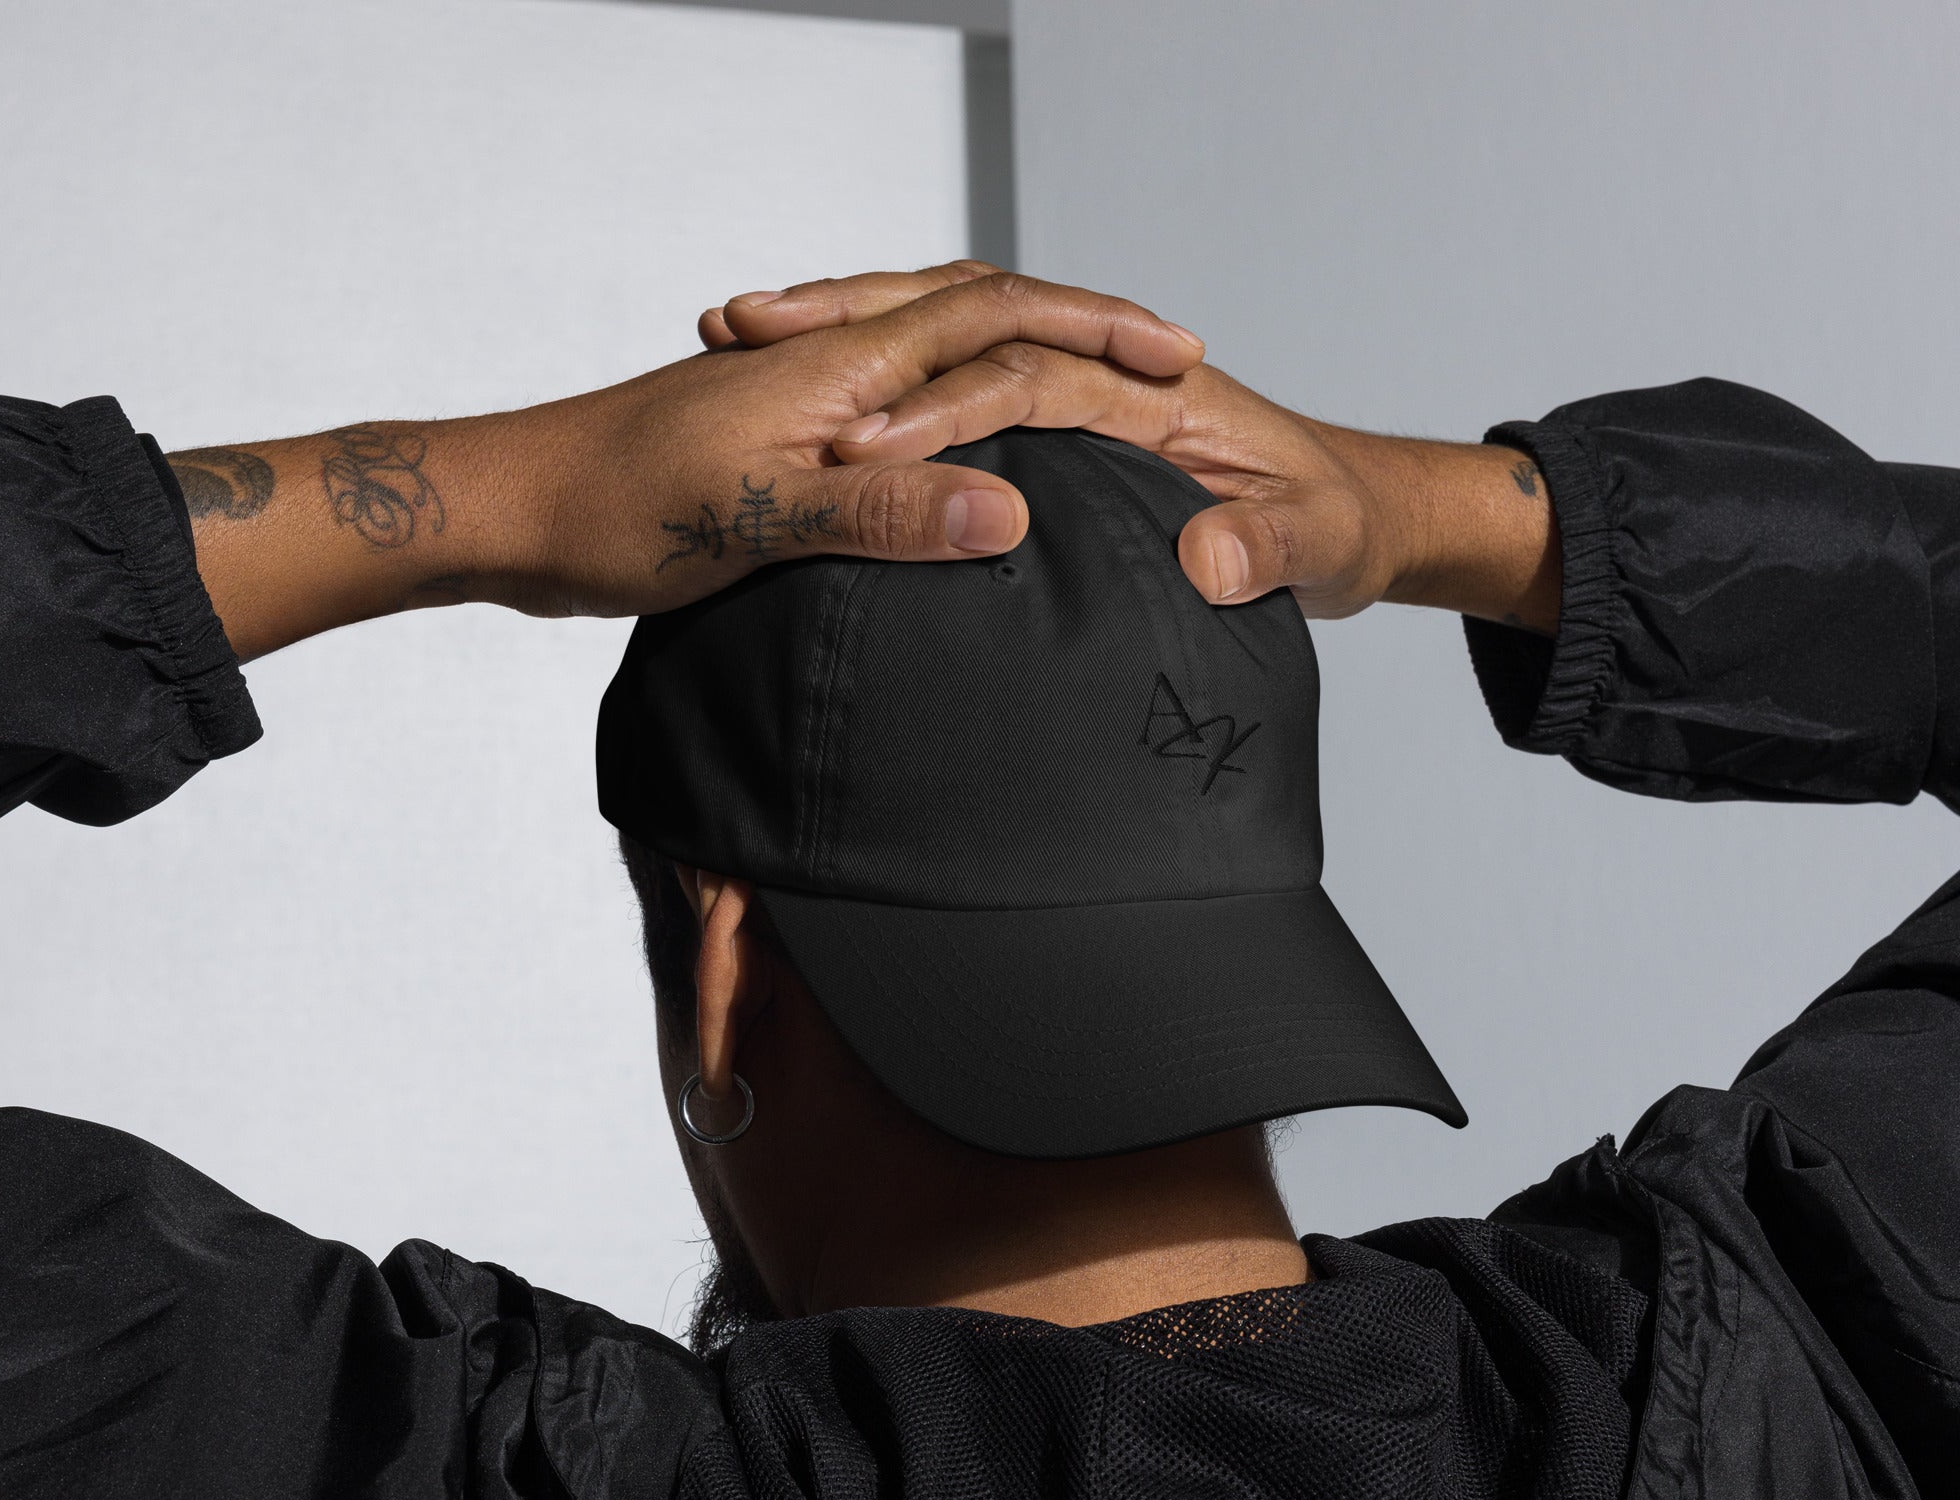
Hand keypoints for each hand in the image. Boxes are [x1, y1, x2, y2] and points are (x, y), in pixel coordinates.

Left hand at [177, 272, 1204, 658]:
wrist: (506, 512)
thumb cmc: (612, 512)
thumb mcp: (757, 522)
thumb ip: (883, 515)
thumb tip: (1010, 513)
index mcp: (841, 371)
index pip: (996, 318)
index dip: (1095, 331)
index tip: (1178, 358)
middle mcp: (827, 366)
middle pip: (975, 313)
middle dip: (1076, 328)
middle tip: (1158, 360)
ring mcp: (797, 398)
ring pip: (931, 353)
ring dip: (1014, 356)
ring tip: (1084, 387)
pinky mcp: (771, 443)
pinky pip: (890, 408)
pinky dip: (946, 413)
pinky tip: (950, 459)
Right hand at [703, 266, 1559, 629]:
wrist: (1367, 517)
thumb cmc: (1340, 524)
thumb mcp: (1320, 546)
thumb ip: (1269, 552)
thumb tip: (1207, 557)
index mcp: (1160, 396)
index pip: (1028, 377)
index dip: (942, 409)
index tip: (861, 446)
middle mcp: (1109, 381)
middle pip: (963, 331)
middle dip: (857, 332)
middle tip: (746, 333)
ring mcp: (1082, 402)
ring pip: (947, 347)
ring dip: (849, 340)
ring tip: (743, 340)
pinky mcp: (1069, 433)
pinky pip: (959, 391)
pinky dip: (881, 388)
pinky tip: (808, 417)